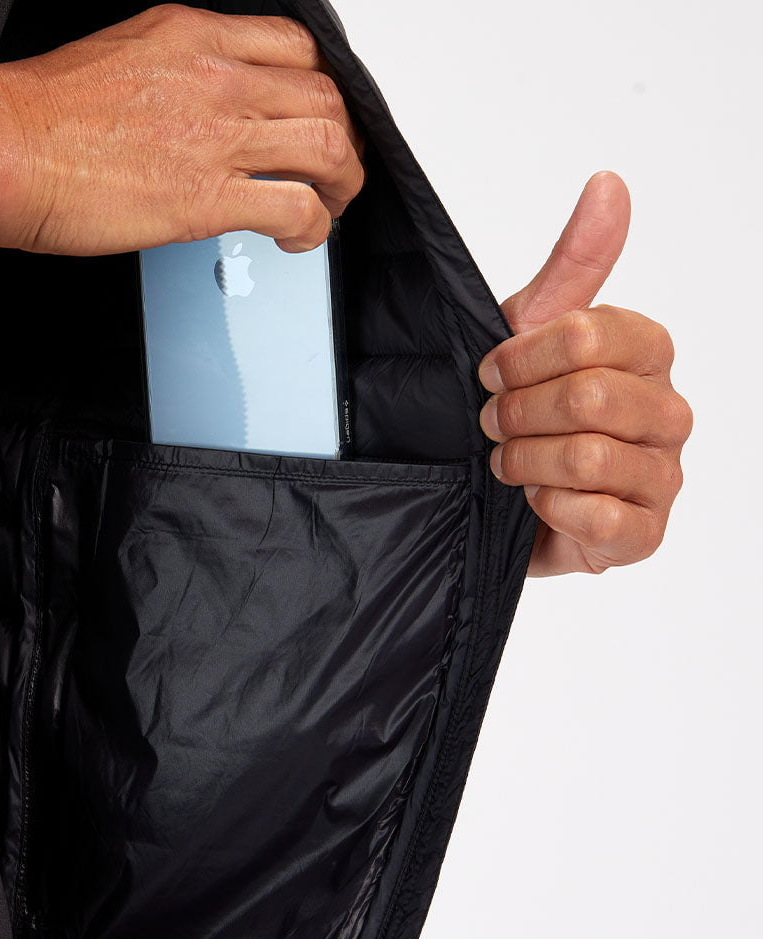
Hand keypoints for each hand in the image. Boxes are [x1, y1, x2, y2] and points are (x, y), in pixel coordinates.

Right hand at [0, 4, 363, 255]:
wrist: (5, 150)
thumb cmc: (42, 115)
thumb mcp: (121, 57)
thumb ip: (173, 73)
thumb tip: (195, 108)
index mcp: (194, 36)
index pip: (295, 46)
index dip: (322, 86)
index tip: (317, 116)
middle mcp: (217, 76)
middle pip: (324, 94)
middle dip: (343, 138)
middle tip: (334, 169)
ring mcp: (218, 135)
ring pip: (326, 145)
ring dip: (341, 182)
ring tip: (329, 206)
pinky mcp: (209, 197)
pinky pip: (297, 207)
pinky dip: (314, 227)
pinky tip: (301, 239)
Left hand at [477, 172, 691, 576]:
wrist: (496, 500)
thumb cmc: (521, 411)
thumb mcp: (529, 332)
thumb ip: (574, 266)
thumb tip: (609, 184)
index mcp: (646, 355)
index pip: (593, 335)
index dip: (524, 358)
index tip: (491, 372)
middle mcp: (666, 412)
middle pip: (590, 397)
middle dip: (519, 413)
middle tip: (493, 424)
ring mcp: (661, 476)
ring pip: (591, 457)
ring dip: (525, 461)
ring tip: (507, 464)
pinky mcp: (643, 536)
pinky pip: (602, 518)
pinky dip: (550, 509)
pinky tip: (535, 504)